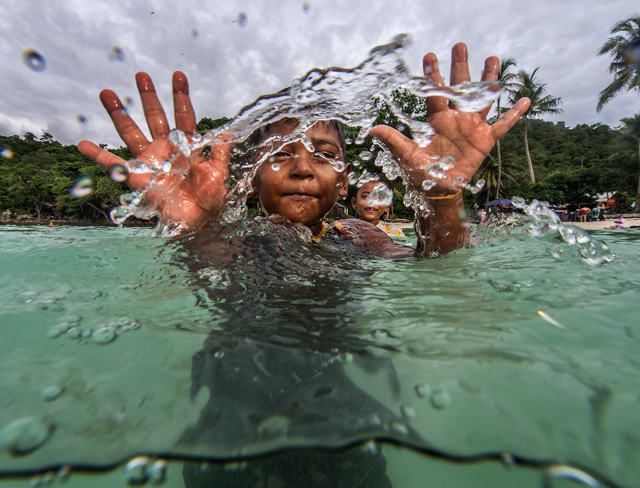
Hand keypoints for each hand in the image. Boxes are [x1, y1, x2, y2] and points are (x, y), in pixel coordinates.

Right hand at [78, 72, 230, 229]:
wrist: (197, 221)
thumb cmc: (211, 198)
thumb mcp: (220, 173)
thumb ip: (219, 151)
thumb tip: (228, 130)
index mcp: (186, 146)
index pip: (184, 116)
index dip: (180, 96)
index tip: (178, 76)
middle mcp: (166, 149)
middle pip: (155, 116)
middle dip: (148, 96)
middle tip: (141, 74)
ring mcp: (150, 160)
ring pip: (131, 131)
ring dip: (119, 112)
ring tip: (107, 93)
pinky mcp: (136, 176)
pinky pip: (113, 163)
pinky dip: (97, 155)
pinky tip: (83, 143)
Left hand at [369, 42, 529, 195]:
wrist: (440, 189)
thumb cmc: (422, 172)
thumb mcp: (407, 156)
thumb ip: (394, 140)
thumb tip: (373, 130)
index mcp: (437, 119)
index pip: (435, 92)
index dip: (433, 75)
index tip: (430, 56)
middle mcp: (455, 118)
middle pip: (459, 87)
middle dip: (459, 66)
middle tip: (460, 45)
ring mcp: (472, 127)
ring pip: (482, 99)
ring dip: (488, 80)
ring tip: (493, 59)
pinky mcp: (485, 139)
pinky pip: (502, 125)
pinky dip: (513, 114)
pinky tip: (524, 100)